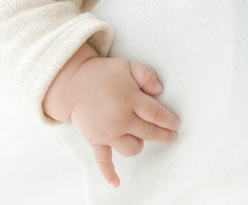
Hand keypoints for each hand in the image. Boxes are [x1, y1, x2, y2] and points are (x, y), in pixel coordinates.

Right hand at [42, 45, 179, 187]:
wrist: (72, 83)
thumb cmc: (103, 74)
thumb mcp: (127, 65)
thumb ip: (146, 75)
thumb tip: (160, 91)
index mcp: (129, 98)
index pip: (155, 114)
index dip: (168, 120)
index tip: (175, 124)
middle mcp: (120, 118)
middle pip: (148, 132)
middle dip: (163, 135)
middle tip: (171, 135)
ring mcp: (107, 132)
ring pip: (132, 148)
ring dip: (139, 145)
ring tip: (140, 137)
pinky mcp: (95, 140)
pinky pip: (102, 160)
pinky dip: (109, 173)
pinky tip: (116, 183)